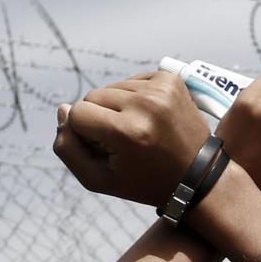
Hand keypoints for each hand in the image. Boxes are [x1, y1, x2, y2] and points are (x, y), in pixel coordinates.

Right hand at [55, 70, 210, 207]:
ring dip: (117, 107)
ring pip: (112, 87)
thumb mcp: (98, 179)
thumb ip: (67, 148)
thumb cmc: (144, 182)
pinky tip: (148, 118)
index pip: (77, 113)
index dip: (84, 133)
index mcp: (127, 132)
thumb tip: (62, 108)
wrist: (198, 176)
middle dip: (99, 118)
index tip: (106, 149)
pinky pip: (132, 81)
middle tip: (123, 142)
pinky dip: (134, 98)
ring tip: (138, 131)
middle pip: (92, 96)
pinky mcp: (171, 79)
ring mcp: (161, 89)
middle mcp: (145, 105)